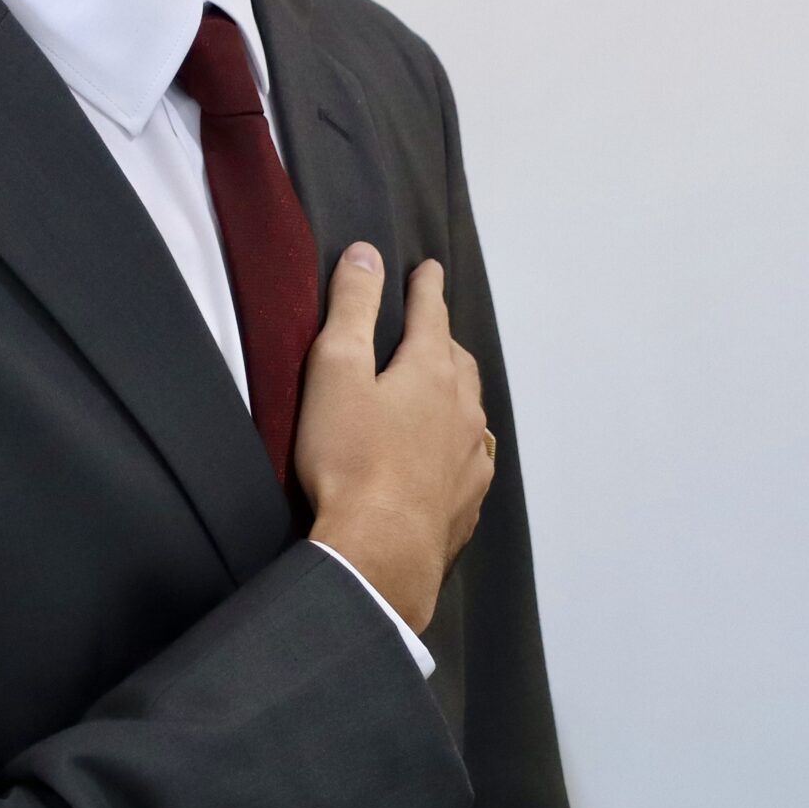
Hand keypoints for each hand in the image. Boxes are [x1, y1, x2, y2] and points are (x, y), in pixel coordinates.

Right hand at [295, 246, 493, 634]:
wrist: (380, 553)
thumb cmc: (349, 458)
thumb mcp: (336, 370)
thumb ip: (354, 308)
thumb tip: (368, 254)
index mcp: (431, 372)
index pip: (431, 314)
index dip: (425, 288)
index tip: (427, 269)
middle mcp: (464, 411)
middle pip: (458, 362)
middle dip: (442, 339)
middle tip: (429, 329)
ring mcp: (472, 460)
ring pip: (470, 412)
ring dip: (455, 394)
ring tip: (441, 392)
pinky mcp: (467, 504)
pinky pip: (470, 460)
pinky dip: (458, 444)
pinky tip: (448, 457)